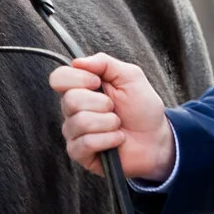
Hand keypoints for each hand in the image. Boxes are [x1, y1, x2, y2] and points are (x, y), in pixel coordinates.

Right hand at [48, 54, 174, 180]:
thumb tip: (78, 61)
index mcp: (81, 88)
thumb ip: (105, 63)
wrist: (155, 138)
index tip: (98, 82)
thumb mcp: (130, 77)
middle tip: (114, 108)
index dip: (78, 78)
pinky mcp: (79, 152)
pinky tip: (116, 139)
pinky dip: (109, 139)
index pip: (58, 78)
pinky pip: (86, 143)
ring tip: (118, 125)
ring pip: (80, 122)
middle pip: (70, 100)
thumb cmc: (142, 108)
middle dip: (102, 103)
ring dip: (109, 122)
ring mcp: (74, 132)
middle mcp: (72, 110)